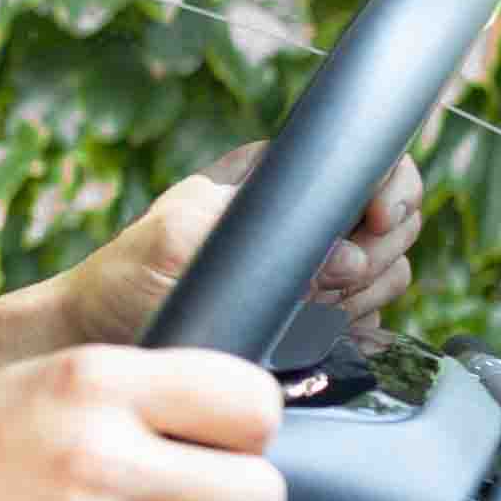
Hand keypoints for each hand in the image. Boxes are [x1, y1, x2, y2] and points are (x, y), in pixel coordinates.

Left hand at [50, 145, 425, 346]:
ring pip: (391, 271)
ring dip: (365, 294)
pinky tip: (313, 335)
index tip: (374, 218)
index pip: (370, 160)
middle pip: (397, 219)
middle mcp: (305, 219)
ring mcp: (316, 271)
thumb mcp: (177, 235)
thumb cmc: (127, 276)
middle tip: (332, 281)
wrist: (103, 340)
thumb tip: (341, 254)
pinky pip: (372, 321)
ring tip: (311, 309)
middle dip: (377, 249)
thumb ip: (255, 228)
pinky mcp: (317, 321)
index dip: (390, 186)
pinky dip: (356, 329)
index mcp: (279, 177)